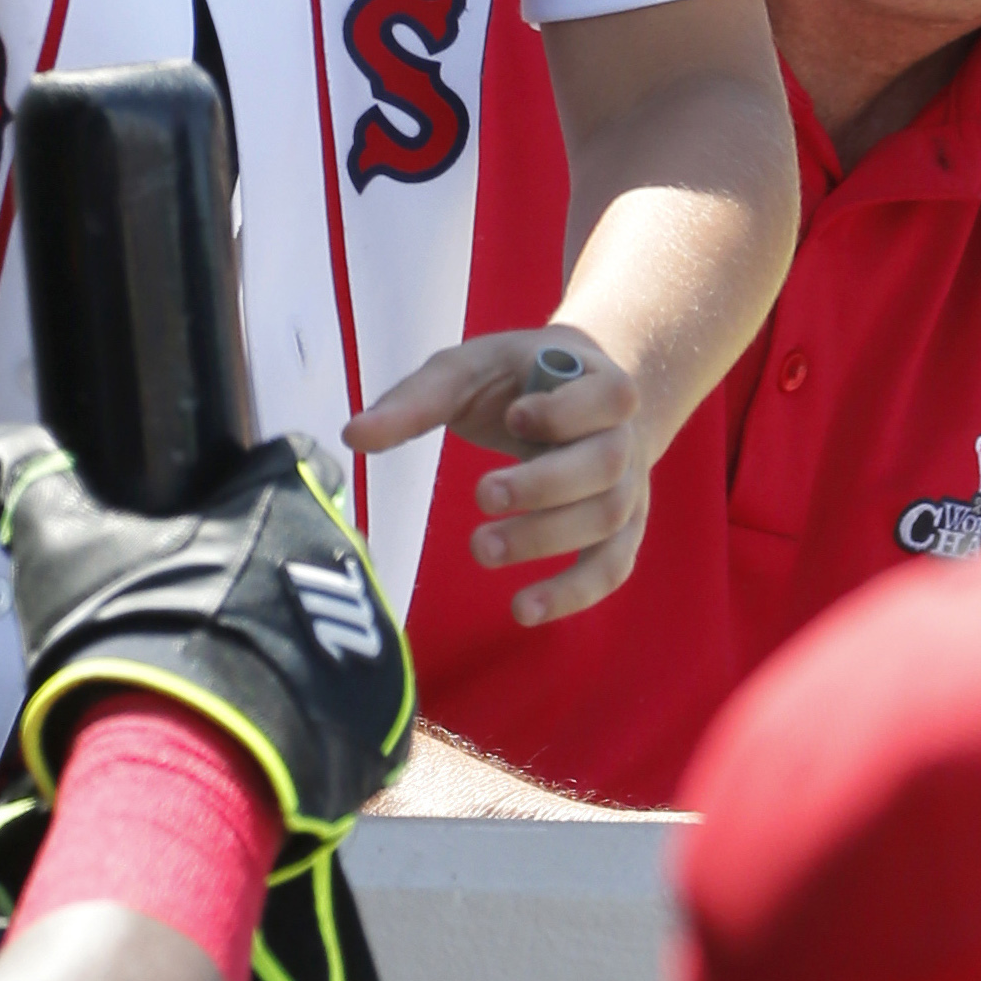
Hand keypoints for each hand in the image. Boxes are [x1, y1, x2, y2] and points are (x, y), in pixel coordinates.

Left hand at [346, 326, 645, 624]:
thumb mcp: (467, 371)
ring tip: (482, 550)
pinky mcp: (618, 531)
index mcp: (598, 382)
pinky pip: (610, 568)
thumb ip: (416, 401)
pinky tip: (524, 609)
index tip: (514, 417)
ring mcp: (628, 488)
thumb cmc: (515, 383)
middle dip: (544, 484)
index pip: (608, 396)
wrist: (580, 397)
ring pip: (605, 519)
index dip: (567, 412)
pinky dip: (574, 593)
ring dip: (545, 540)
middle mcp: (624, 437)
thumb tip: (352, 436)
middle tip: (483, 496)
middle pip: (604, 465)